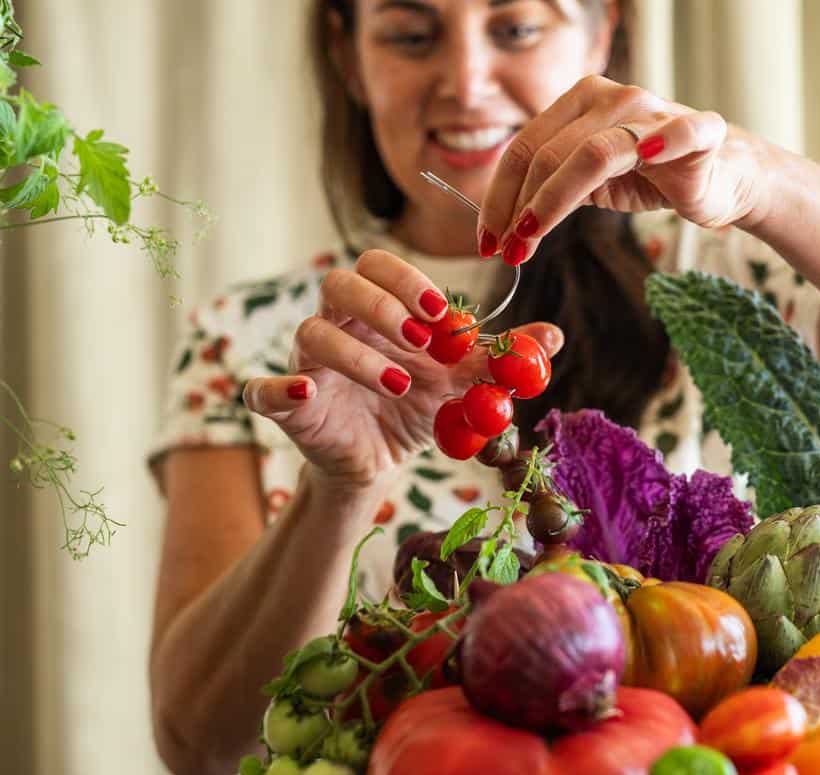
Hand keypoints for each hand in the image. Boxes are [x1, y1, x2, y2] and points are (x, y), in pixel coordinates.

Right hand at [241, 250, 563, 488]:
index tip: (440, 312)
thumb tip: (555, 336)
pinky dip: (279, 389)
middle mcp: (338, 325)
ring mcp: (308, 363)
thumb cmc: (415, 407)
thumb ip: (498, 359)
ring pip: (312, 333)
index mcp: (377, 310)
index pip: (377, 266)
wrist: (379, 462)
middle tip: (421, 339)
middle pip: (339, 284)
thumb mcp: (460, 385)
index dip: (405, 280)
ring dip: (356, 356)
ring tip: (399, 385)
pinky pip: (264, 390)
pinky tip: (306, 394)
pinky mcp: (286, 405)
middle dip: (381, 306)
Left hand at [477, 75, 768, 264]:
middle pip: (548, 153)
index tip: (487, 241)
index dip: (498, 196)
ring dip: (552, 201)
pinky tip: (647, 157)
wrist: (718, 175)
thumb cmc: (650, 176)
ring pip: (591, 152)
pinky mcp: (699, 130)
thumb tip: (503, 225)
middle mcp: (612, 98)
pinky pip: (679, 133)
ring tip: (531, 239)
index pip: (524, 148)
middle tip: (507, 253)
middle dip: (519, 208)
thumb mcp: (590, 183)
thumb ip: (551, 190)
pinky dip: (663, 141)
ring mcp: (654, 111)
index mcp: (580, 102)